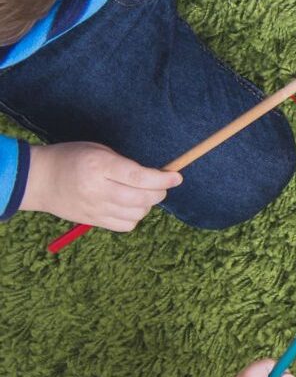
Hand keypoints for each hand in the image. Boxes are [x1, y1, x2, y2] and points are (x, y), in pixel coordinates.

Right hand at [21, 141, 180, 230]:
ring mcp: (94, 208)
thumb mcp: (99, 151)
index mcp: (99, 166)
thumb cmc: (71, 158)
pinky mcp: (92, 221)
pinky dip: (134, 217)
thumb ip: (126, 164)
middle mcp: (97, 189)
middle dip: (160, 191)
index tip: (177, 177)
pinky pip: (126, 225)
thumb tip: (157, 177)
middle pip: (142, 198)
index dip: (162, 179)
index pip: (138, 177)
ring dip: (147, 204)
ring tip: (140, 193)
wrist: (38, 180)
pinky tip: (129, 205)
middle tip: (161, 184)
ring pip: (137, 213)